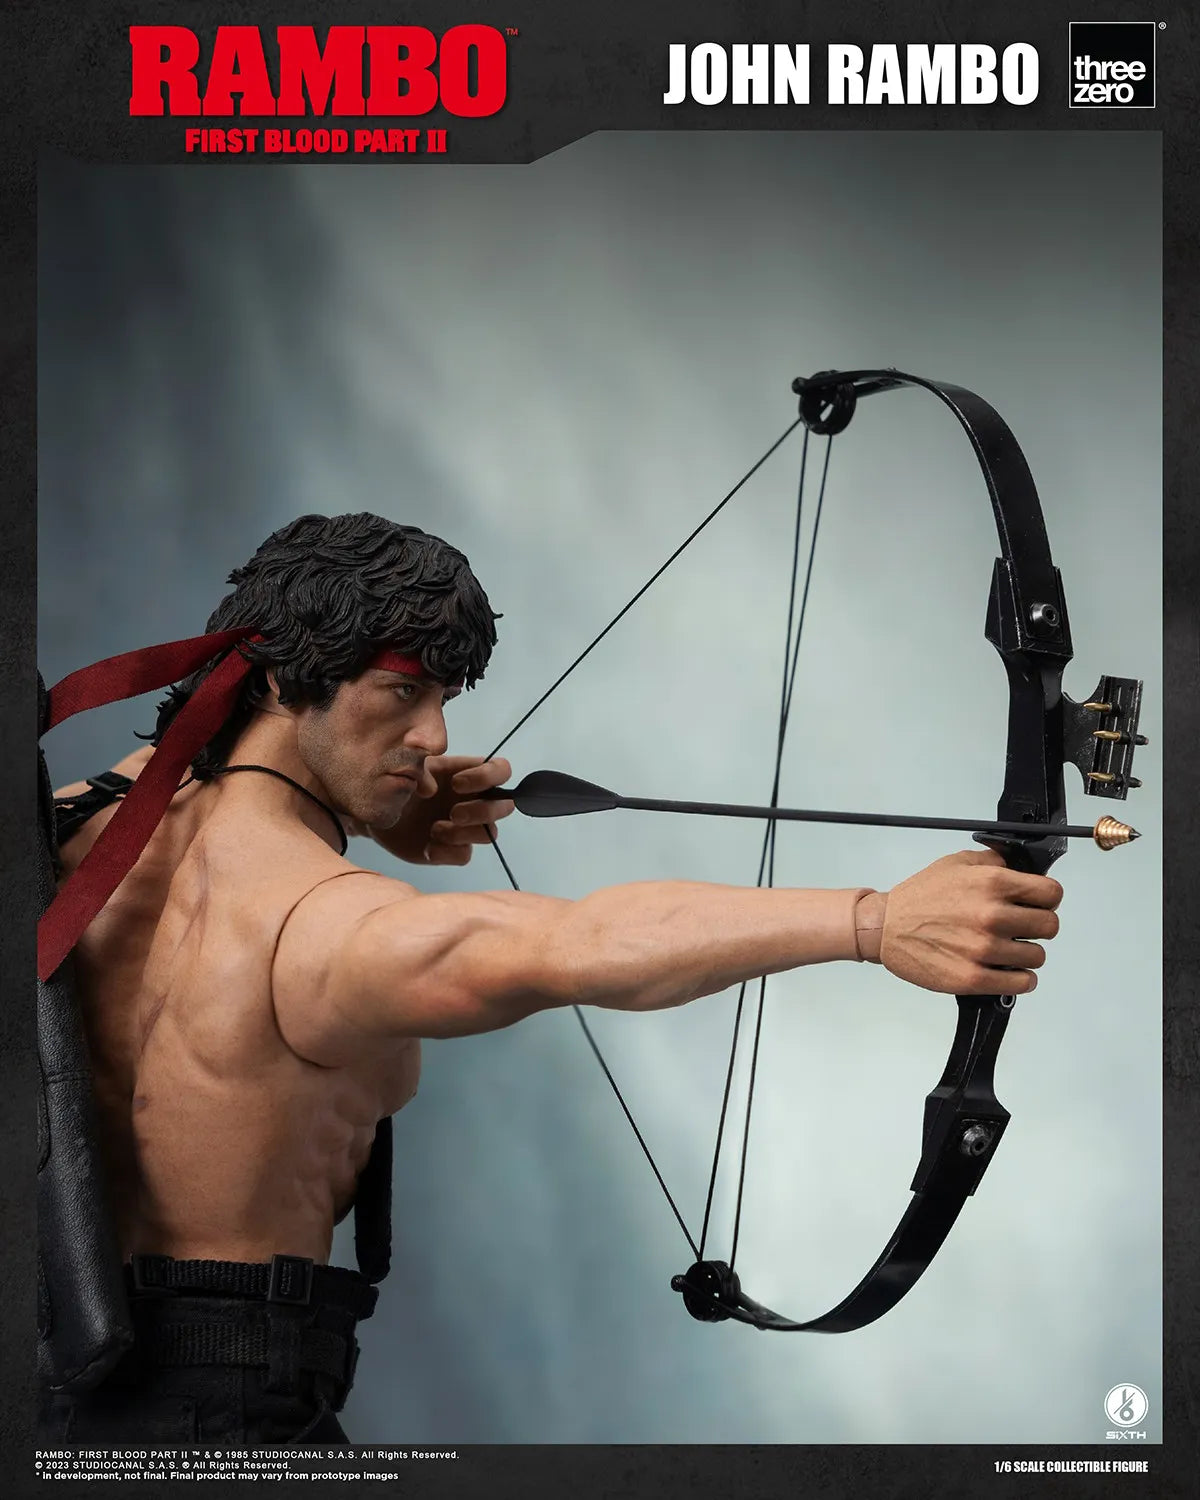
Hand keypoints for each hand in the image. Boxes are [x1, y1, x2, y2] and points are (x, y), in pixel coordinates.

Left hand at [381, 755, 513, 865]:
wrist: (378, 814)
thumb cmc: (397, 784)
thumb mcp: (406, 767)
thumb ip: (422, 771)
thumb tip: (434, 789)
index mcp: (468, 773)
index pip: (500, 770)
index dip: (488, 777)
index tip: (456, 784)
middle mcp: (473, 800)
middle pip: (505, 806)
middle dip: (481, 812)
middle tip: (453, 813)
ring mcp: (465, 827)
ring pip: (489, 834)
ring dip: (463, 834)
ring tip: (435, 830)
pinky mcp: (453, 849)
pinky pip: (465, 855)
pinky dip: (446, 853)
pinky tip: (427, 847)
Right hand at [876, 849, 1061, 994]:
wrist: (885, 927)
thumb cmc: (920, 896)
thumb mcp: (957, 863)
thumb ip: (995, 862)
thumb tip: (1025, 868)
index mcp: (992, 883)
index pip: (1052, 893)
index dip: (1047, 898)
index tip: (1037, 903)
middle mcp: (991, 915)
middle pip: (1050, 926)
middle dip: (1039, 925)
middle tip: (1022, 927)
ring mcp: (984, 949)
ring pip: (1038, 956)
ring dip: (1027, 953)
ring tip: (1008, 948)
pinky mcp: (974, 977)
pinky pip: (1022, 983)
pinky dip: (1020, 978)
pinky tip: (1007, 969)